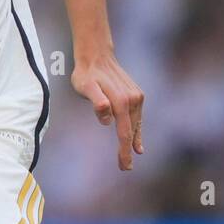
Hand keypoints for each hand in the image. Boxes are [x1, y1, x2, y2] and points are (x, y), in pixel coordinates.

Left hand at [71, 52, 143, 169]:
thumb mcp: (86, 87)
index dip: (124, 151)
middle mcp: (133, 100)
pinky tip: (137, 141)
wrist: (96, 55)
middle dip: (128, 150)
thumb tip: (107, 117)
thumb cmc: (87, 74)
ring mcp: (137, 97)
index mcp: (122, 102)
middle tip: (125, 168)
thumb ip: (97, 101)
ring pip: (136, 125)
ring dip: (134, 141)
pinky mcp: (137, 95)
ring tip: (131, 157)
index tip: (125, 166)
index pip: (124, 133)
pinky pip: (138, 117)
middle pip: (131, 131)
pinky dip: (137, 129)